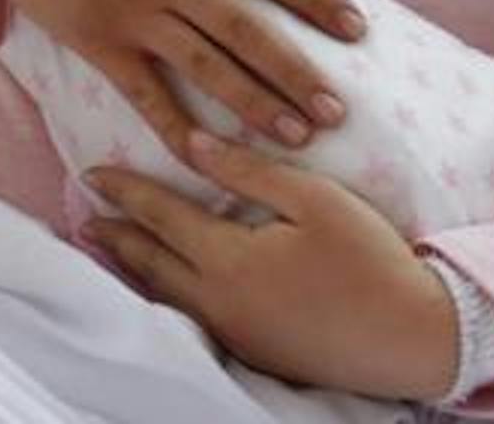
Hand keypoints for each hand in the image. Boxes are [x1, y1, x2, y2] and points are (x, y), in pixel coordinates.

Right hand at [0, 0, 366, 162]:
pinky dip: (175, 126)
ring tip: (297, 138)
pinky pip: (144, 93)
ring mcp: (134, 12)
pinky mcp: (98, 42)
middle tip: (339, 111)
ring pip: (207, 68)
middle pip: (248, 31)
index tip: (357, 27)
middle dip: (296, 73)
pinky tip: (207, 156)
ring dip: (254, 106)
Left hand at [82, 130, 458, 401]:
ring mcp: (234, 333)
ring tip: (108, 247)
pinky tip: (163, 285)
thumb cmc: (368, 259)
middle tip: (84, 214)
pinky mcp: (253, 350)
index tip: (90, 173)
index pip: (161, 217)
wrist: (409, 338)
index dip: (125, 192)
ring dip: (132, 267)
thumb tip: (192, 142)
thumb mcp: (314, 199)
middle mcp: (219, 302)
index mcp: (230, 260)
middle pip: (149, 262)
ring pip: (165, 295)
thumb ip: (248, 170)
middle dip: (115, 234)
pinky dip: (163, 293)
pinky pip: (190, 317)